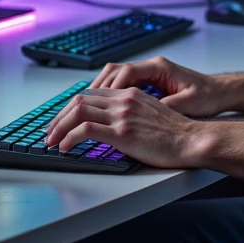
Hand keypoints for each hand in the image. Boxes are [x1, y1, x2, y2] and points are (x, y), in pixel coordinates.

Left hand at [44, 85, 208, 167]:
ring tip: (52, 141)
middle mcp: (124, 99)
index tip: (63, 121)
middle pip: (80, 100)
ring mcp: (122, 114)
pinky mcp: (122, 131)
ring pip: (78, 112)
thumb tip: (113, 129)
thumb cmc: (177, 134)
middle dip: (59, 117)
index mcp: (130, 94)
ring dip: (59, 127)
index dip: (72, 108)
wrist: (193, 140)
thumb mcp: (152, 115)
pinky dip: (69, 138)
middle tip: (50, 132)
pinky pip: (85, 130)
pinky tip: (65, 148)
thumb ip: (131, 116)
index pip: (92, 95)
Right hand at [88, 55, 230, 116]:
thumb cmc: (208, 96)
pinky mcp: (149, 81)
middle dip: (96, 88)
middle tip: (81, 106)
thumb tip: (146, 115)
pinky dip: (110, 94)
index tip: (100, 103)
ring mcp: (149, 72)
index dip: (111, 88)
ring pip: (115, 76)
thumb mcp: (189, 103)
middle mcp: (151, 66)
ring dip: (100, 91)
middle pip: (114, 71)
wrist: (221, 92)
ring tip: (84, 108)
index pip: (127, 73)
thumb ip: (166, 106)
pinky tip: (102, 108)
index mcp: (159, 67)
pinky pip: (122, 84)